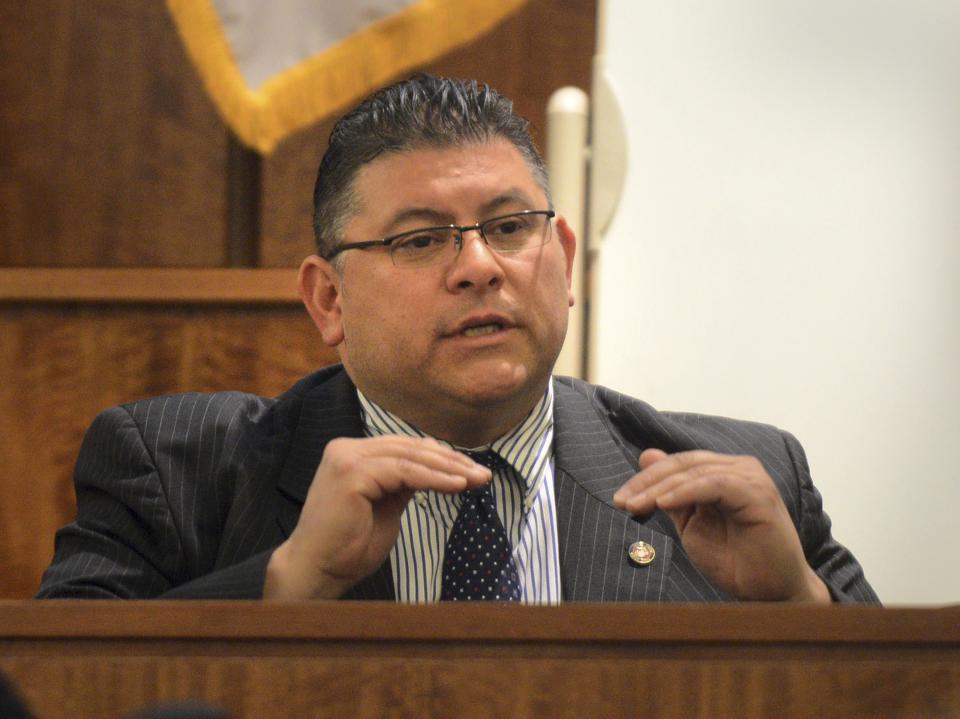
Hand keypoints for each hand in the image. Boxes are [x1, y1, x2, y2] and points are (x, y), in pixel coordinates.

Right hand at [265, 436, 489, 599]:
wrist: (317, 572)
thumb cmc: (349, 548)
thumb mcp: (387, 507)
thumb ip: (405, 485)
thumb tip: (438, 470)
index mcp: (353, 453)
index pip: (405, 448)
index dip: (441, 458)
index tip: (473, 472)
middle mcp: (347, 449)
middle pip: (411, 448)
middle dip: (451, 461)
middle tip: (483, 474)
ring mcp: (347, 457)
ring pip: (411, 456)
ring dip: (449, 468)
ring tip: (477, 479)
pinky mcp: (352, 473)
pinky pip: (404, 472)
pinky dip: (434, 478)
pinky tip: (457, 485)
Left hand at [613, 449, 829, 602]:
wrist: (770, 593)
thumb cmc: (735, 560)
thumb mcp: (692, 523)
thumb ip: (671, 493)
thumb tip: (646, 455)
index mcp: (725, 471)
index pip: (678, 465)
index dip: (646, 479)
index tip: (619, 499)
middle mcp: (740, 468)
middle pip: (682, 464)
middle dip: (647, 482)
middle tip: (621, 502)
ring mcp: (751, 478)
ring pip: (694, 471)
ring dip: (659, 488)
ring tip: (635, 506)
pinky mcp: (757, 494)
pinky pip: (714, 484)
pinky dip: (685, 491)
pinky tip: (662, 504)